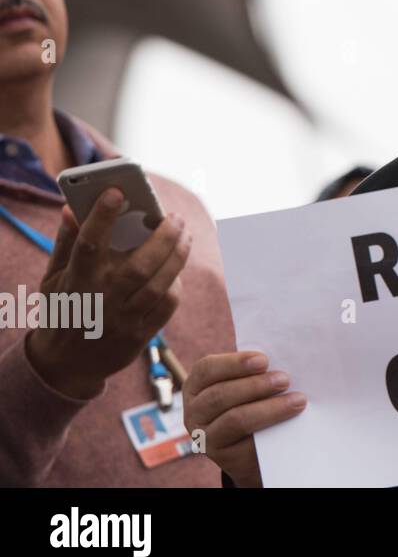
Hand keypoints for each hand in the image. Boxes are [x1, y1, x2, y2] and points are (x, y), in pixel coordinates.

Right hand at [26, 188, 190, 398]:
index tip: (116, 192)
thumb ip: (66, 243)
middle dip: (164, 236)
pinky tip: (177, 267)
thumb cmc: (63, 310)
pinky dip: (176, 284)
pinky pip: (167, 305)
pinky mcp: (139, 335)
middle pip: (140, 264)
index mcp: (76, 281)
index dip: (102, 217)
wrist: (65, 364)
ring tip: (185, 234)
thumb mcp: (53, 279)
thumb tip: (71, 207)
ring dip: (178, 255)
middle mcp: (101, 299)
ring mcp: (122, 319)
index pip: (90, 244)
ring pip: (160, 283)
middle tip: (175, 217)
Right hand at [184, 351, 306, 486]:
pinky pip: (247, 443)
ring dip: (270, 408)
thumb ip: (254, 372)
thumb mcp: (245, 384)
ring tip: (298, 400)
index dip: (235, 363)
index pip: (207, 369)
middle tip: (285, 380)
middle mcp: (194, 412)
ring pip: (235, 419)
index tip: (264, 360)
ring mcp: (206, 437)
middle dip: (256, 385)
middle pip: (221, 395)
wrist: (255, 446)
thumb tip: (282, 358)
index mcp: (196, 386)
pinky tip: (290, 419)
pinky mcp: (223, 457)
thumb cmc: (252, 401)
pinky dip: (270, 428)